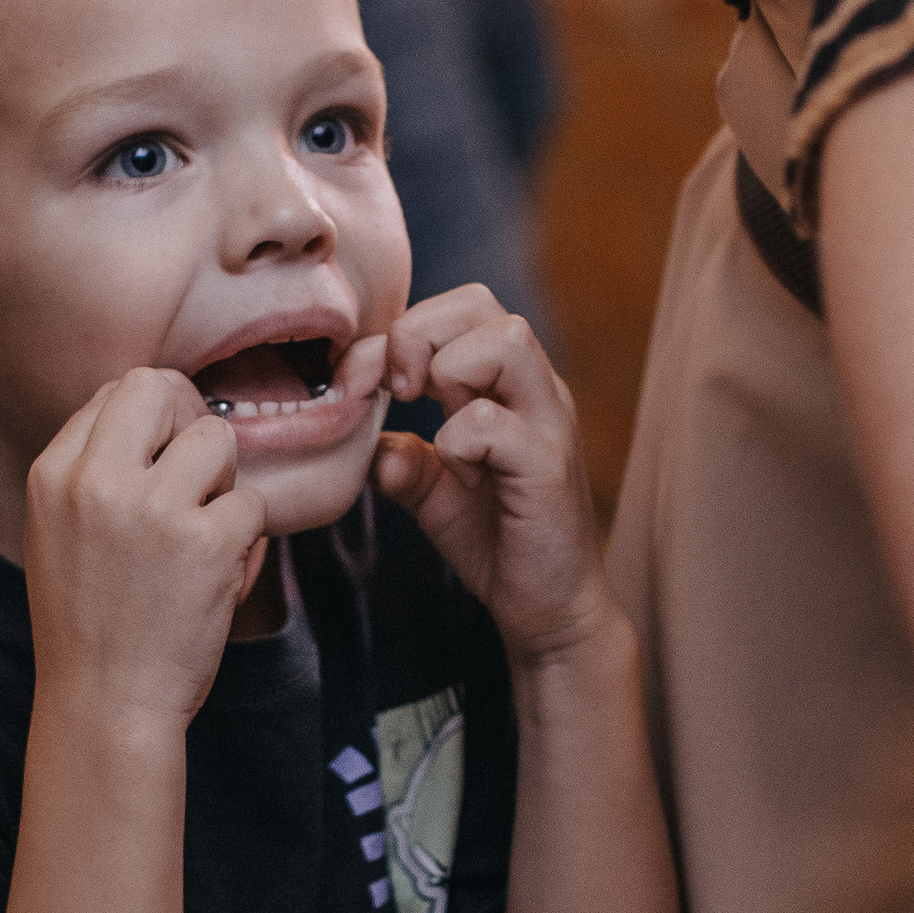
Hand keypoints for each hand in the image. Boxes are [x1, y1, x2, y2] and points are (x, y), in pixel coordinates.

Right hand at [25, 368, 265, 736]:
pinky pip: (252, 503)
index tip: (163, 457)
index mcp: (52, 474)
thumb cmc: (88, 624)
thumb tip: (158, 412)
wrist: (105, 704)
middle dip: (190, 419)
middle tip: (196, 472)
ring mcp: (154, 509)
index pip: (117, 390)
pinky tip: (215, 573)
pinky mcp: (207, 542)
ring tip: (203, 527)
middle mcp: (96, 481)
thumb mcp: (58, 532)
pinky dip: (245, 539)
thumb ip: (94, 471)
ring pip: (218, 438)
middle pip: (161, 388)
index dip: (154, 417)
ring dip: (224, 481)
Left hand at [375, 291, 615, 665]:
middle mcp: (536, 390)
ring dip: (448, 373)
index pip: (462, 307)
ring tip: (433, 422)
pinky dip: (459, 441)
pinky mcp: (550, 468)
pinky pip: (495, 423)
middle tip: (399, 392)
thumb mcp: (431, 489)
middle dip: (420, 334)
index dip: (404, 330)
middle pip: (482, 304)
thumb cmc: (494, 539)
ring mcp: (549, 424)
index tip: (369, 383)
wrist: (547, 608)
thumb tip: (363, 440)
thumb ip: (398, 454)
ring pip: (506, 341)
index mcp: (509, 384)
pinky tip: (460, 475)